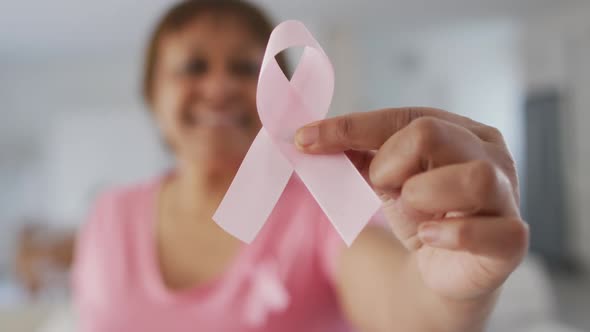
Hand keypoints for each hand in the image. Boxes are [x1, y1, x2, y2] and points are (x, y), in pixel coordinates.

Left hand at [295, 107, 528, 299]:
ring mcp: (507, 195)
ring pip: (472, 176)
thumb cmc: (422, 215)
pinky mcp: (511, 239)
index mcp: (461, 130)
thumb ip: (357, 156)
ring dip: (423, 194)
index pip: (403, 116)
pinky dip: (449, 234)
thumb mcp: (386, 179)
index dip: (349, 128)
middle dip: (391, 164)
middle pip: (432, 133)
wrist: (443, 270)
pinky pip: (488, 231)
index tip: (304, 139)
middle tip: (387, 188)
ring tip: (415, 209)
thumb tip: (309, 137)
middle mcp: (491, 153)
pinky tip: (430, 238)